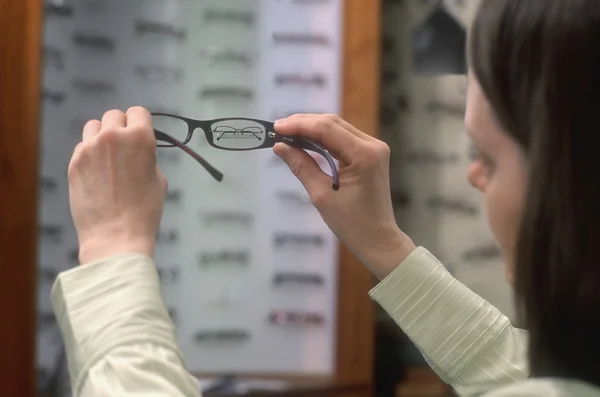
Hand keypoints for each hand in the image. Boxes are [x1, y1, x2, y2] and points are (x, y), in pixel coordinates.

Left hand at [68, 107, 166, 263]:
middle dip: (120, 128)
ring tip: (108, 158)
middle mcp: (113, 137)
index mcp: (140, 138)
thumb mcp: (159, 179)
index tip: (139, 133)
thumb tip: (136, 152)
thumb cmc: (144, 211)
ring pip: (94, 127)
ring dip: (101, 136)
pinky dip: (90, 155)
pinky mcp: (74, 163)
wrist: (116, 235)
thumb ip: (147, 157)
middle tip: (124, 148)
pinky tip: (97, 174)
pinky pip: (82, 147)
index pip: (138, 112)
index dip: (140, 123)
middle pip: (114, 116)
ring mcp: (90, 148)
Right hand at [273, 114, 415, 278]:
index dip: (299, 125)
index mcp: (364, 155)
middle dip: (304, 124)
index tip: (277, 127)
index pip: (327, 128)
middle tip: (278, 129)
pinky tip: (305, 141)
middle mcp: (372, 145)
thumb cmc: (352, 223)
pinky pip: (343, 139)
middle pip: (332, 123)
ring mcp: (374, 148)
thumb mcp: (321, 195)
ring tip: (287, 134)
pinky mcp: (370, 154)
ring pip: (337, 128)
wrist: (378, 239)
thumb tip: (280, 146)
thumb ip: (301, 166)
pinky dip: (323, 139)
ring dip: (312, 129)